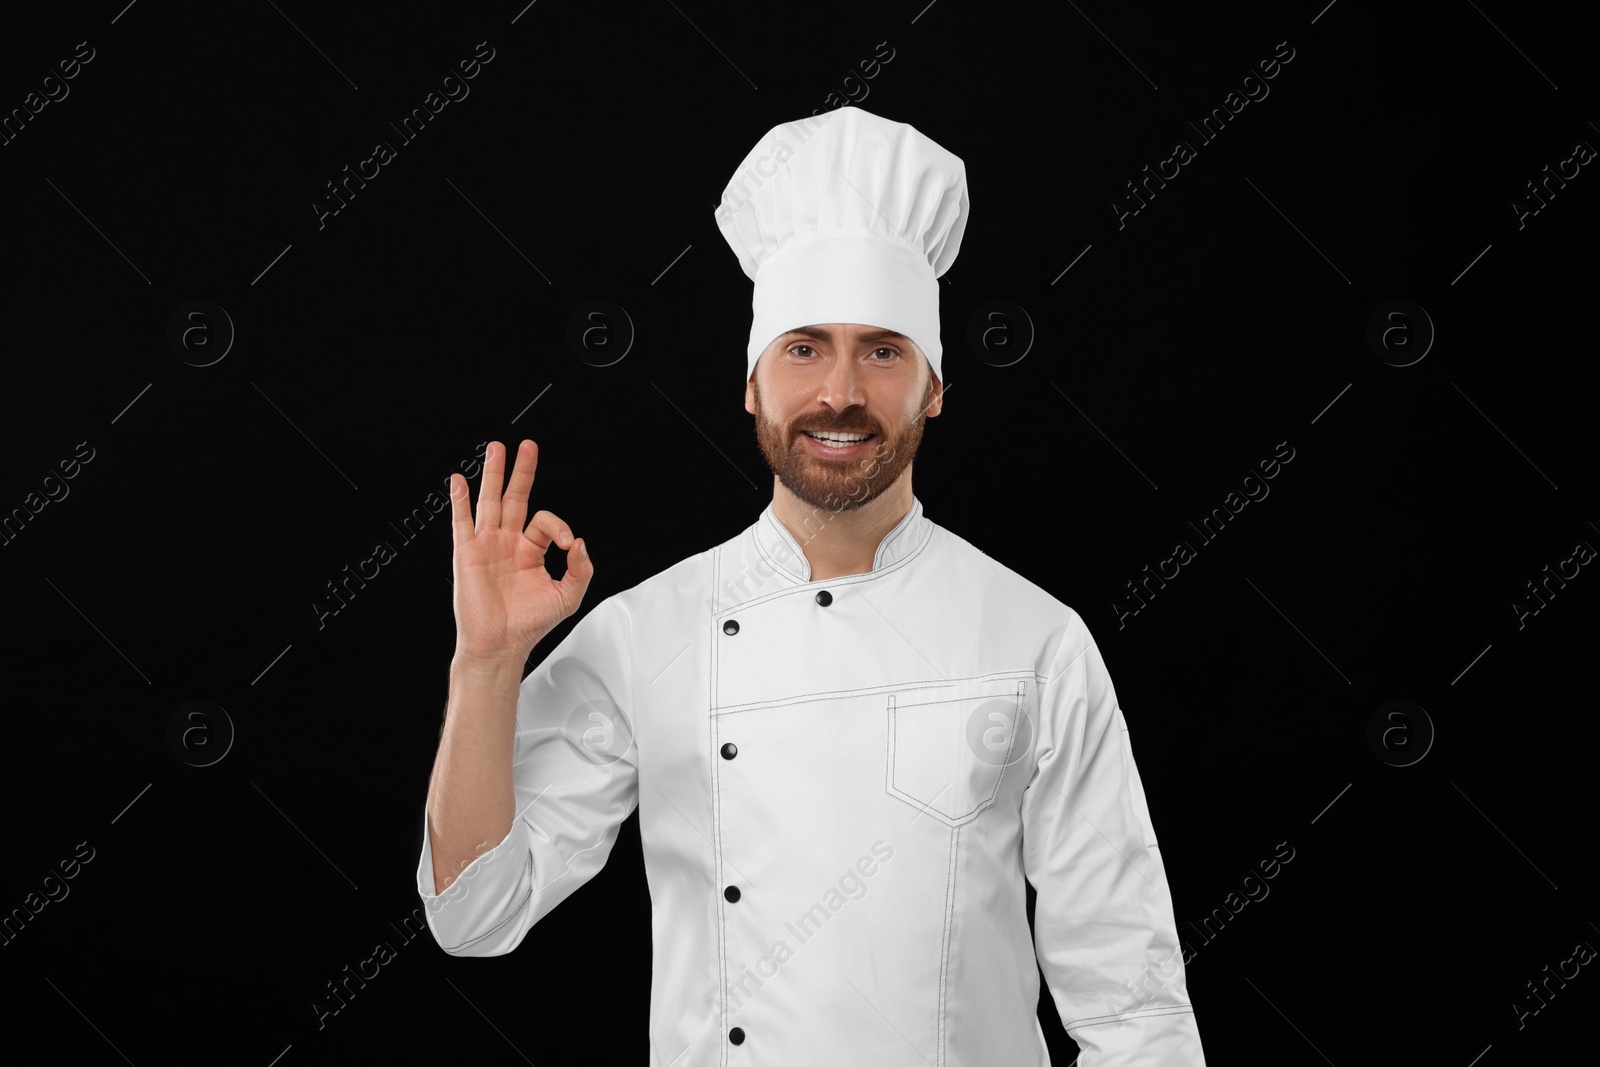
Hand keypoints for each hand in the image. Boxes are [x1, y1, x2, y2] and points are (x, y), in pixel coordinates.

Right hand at [448, 440, 592, 663]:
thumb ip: (581, 569)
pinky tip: (459, 480)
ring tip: (496, 448)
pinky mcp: (467, 554)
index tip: (569, 543)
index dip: (560, 526)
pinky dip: (460, 500)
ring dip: (493, 474)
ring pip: (490, 501)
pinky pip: (462, 521)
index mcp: (530, 551)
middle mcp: (507, 544)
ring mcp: (486, 546)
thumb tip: (581, 543)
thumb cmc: (529, 624)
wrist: (501, 645)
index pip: (545, 522)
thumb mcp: (567, 596)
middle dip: (521, 472)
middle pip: (515, 498)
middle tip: (527, 447)